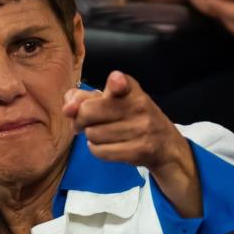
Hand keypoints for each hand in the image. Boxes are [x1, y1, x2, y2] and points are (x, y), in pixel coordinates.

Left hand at [62, 71, 200, 216]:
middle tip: (85, 123)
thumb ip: (85, 99)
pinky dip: (97, 150)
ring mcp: (141, 130)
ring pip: (92, 134)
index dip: (116, 83)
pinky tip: (107, 145)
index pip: (122, 83)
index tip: (115, 82)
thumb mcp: (114, 102)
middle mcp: (139, 106)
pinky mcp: (139, 150)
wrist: (165, 146)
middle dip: (81, 119)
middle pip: (88, 111)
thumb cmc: (132, 119)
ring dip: (91, 137)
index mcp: (131, 90)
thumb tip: (67, 107)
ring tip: (104, 134)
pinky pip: (100, 151)